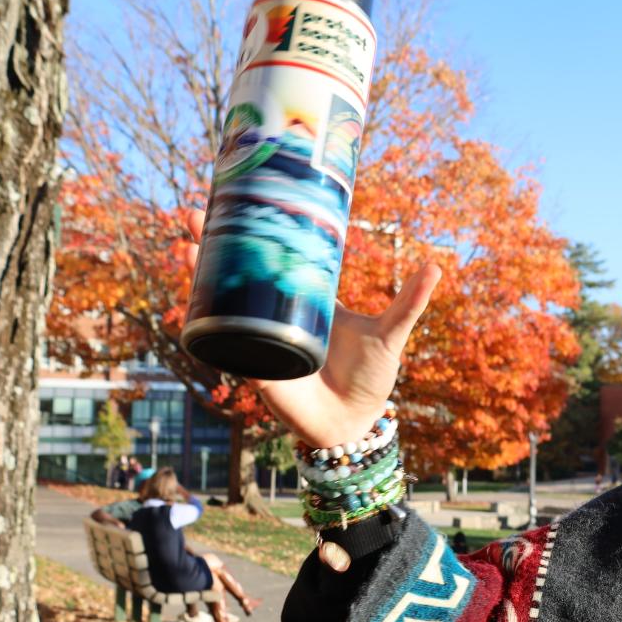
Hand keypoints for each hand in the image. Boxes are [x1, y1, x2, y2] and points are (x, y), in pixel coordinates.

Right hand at [187, 224, 441, 450]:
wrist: (353, 423)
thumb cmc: (371, 377)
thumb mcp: (389, 334)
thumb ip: (408, 303)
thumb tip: (434, 266)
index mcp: (306, 298)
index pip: (274, 255)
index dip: (255, 231)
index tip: (239, 199)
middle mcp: (276, 313)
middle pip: (237, 271)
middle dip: (213, 244)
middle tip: (194, 215)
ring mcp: (259, 337)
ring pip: (222, 300)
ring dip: (201, 275)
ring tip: (187, 248)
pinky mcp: (252, 366)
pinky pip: (223, 340)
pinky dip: (208, 322)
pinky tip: (191, 301)